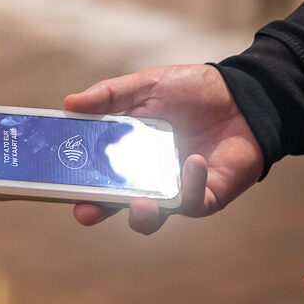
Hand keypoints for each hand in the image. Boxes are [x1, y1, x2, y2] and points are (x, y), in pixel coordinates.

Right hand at [64, 64, 263, 233]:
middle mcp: (149, 178)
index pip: (97, 174)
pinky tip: (191, 161)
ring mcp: (177, 190)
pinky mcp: (207, 195)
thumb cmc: (194, 91)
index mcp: (129, 154)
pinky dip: (189, 186)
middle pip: (117, 204)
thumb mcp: (147, 86)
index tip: (59, 187)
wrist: (244, 95)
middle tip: (85, 211)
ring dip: (142, 215)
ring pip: (154, 217)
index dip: (78, 184)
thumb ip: (110, 96)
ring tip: (140, 203)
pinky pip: (194, 202)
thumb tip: (68, 103)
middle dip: (99, 210)